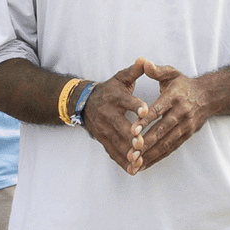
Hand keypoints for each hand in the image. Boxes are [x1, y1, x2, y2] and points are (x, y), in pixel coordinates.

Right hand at [80, 58, 159, 174]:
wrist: (83, 102)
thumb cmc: (110, 89)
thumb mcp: (121, 78)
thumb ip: (135, 70)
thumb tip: (145, 60)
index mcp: (115, 97)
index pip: (127, 101)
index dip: (136, 105)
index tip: (146, 110)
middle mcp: (108, 113)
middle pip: (120, 126)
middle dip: (130, 136)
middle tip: (141, 143)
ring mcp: (104, 129)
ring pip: (116, 142)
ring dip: (127, 152)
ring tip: (139, 161)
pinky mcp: (103, 140)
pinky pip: (113, 152)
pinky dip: (123, 162)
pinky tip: (134, 170)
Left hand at [136, 63, 221, 170]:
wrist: (208, 96)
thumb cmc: (183, 84)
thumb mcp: (171, 73)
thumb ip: (156, 70)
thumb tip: (143, 62)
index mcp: (175, 97)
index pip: (158, 110)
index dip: (145, 121)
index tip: (132, 130)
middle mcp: (181, 113)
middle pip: (162, 130)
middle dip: (146, 141)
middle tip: (131, 150)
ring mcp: (185, 126)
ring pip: (166, 142)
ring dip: (151, 153)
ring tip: (135, 161)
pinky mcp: (186, 135)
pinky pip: (170, 149)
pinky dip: (157, 157)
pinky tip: (144, 164)